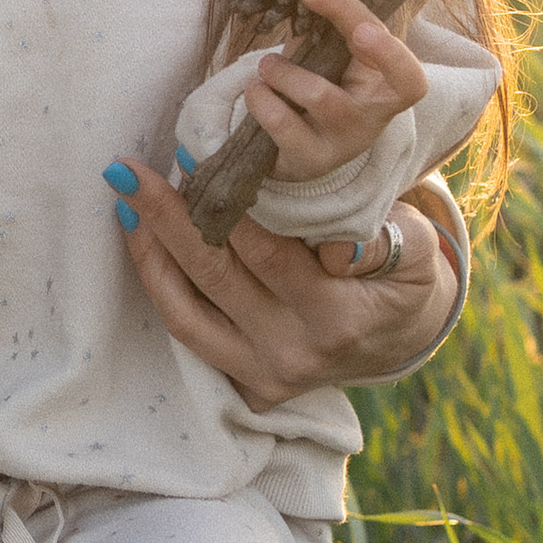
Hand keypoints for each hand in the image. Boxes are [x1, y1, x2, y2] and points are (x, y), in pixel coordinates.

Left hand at [114, 168, 460, 411]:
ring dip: (151, 253)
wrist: (399, 339)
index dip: (226, 206)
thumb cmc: (401, 278)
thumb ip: (386, 241)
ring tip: (126, 201)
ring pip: (186, 314)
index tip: (192, 157)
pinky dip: (162, 285)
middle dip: (168, 219)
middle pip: (216, 280)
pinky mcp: (245, 385)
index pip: (268, 256)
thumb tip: (337, 245)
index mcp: (337, 319)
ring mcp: (264, 375)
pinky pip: (189, 332)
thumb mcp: (416, 253)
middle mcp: (293, 354)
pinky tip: (143, 241)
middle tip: (129, 171)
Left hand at [244, 0, 428, 182]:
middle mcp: (373, 117)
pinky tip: (256, 91)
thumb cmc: (324, 89)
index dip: (390, 51)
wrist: (304, 151)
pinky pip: (281, 121)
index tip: (361, 26)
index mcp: (387, 86)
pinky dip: (260, 97)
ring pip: (318, 94)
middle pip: (372, 74)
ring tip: (267, 66)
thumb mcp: (334, 60)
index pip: (405, 72)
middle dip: (355, 30)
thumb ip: (329, 31)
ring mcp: (344, 142)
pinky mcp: (310, 159)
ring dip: (282, 70)